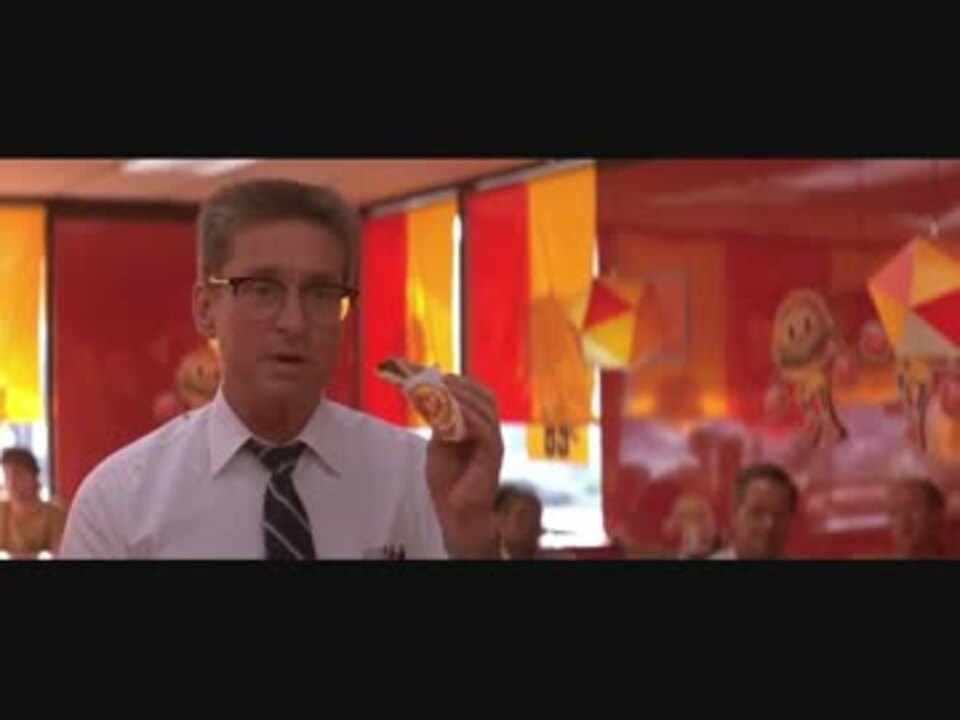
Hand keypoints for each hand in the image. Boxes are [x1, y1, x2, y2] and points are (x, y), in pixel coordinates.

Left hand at [425, 375, 503, 558]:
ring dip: (463, 394)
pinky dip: (468, 415)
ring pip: (486, 408)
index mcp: (477, 429)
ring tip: (443, 386)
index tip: (433, 373)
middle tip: (439, 376)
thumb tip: (432, 400)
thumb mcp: (438, 447)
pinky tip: (452, 408)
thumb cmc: (449, 485)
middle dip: (461, 383)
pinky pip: (484, 427)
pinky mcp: (493, 454)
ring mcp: (493, 442)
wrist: (456, 516)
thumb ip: (439, 425)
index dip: (456, 383)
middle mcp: (489, 432)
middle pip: (484, 397)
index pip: (473, 397)